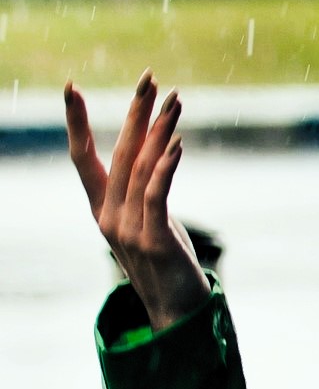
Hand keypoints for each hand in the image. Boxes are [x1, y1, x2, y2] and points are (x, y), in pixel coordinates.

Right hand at [65, 71, 211, 330]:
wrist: (175, 312)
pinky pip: (156, 195)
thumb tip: (154, 159)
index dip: (77, 122)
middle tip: (148, 76)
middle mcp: (108, 215)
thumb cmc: (165, 265)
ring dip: (160, 131)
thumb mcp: (149, 224)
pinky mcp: (152, 239)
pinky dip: (165, 168)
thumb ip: (143, 194)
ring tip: (175, 100)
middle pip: (118, 152)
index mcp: (102, 208)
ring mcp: (127, 228)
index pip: (83, 157)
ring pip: (140, 168)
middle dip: (133, 112)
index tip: (71, 87)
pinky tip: (178, 144)